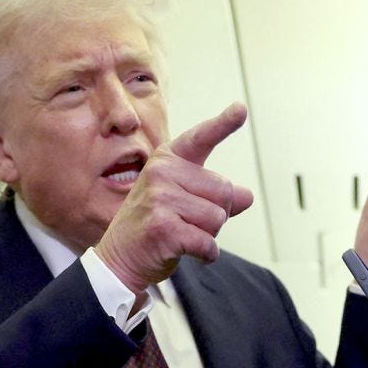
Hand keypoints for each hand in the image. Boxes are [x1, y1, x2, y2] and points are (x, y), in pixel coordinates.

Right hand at [96, 103, 254, 291]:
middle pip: (225, 191)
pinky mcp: (163, 226)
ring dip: (209, 235)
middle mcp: (162, 172)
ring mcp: (160, 198)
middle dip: (218, 214)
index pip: (201, 138)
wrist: (120, 259)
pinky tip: (186, 252)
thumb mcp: (185, 204)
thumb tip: (247, 195)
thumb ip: (216, 196)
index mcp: (168, 160)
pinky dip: (206, 254)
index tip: (240, 109)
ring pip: (218, 218)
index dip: (223, 124)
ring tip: (182, 235)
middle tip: (188, 223)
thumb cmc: (156, 227)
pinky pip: (208, 242)